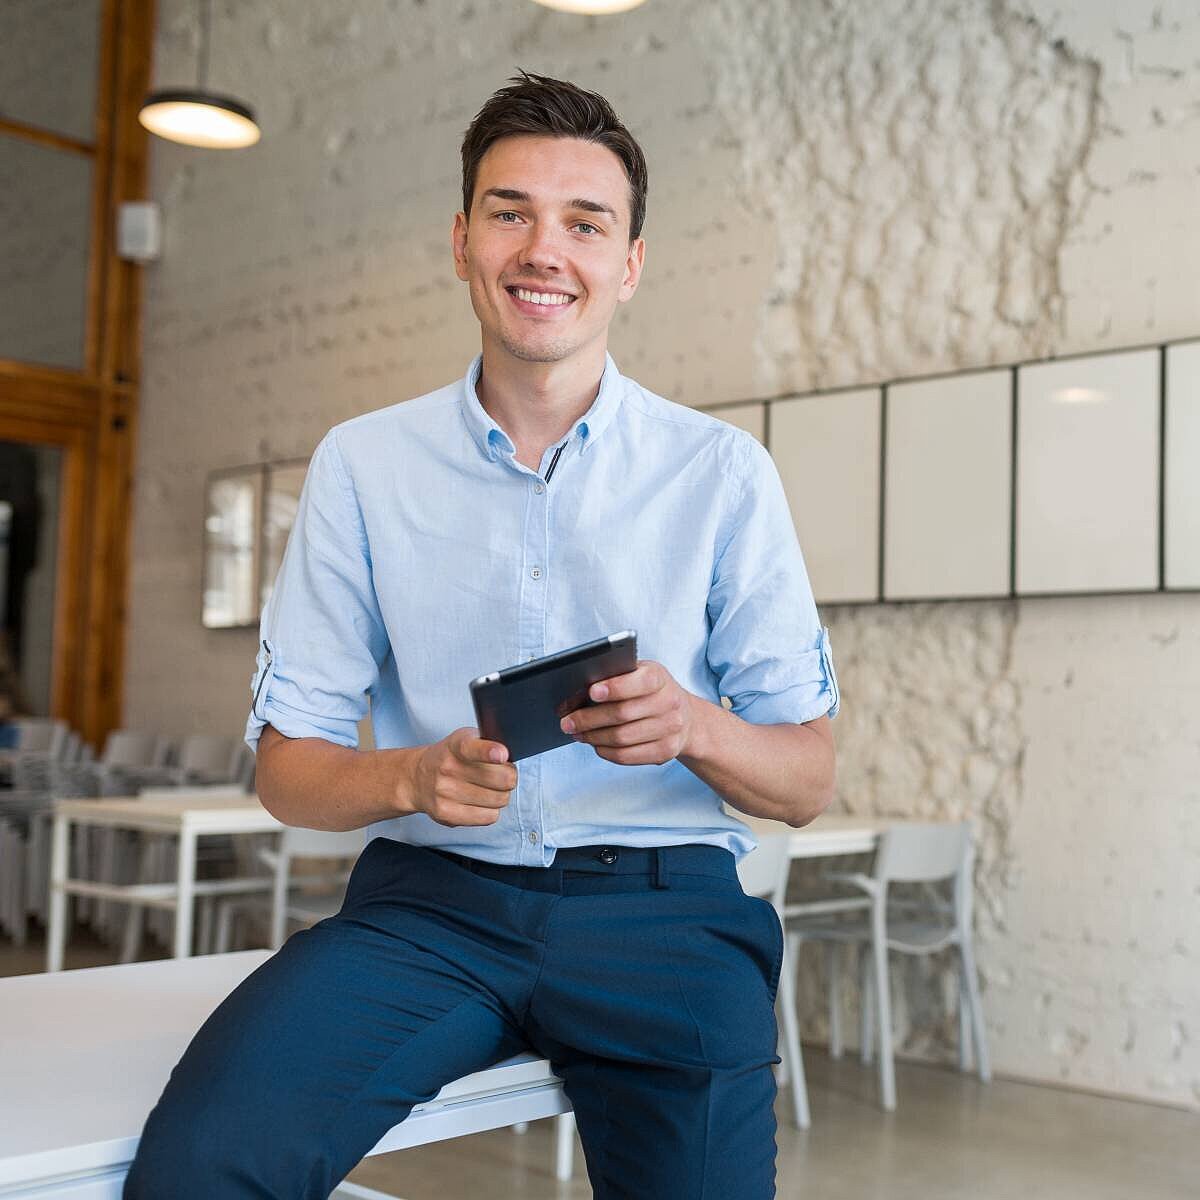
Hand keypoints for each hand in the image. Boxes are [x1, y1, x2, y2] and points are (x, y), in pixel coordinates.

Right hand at [407, 727, 516, 826]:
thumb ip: (487, 744)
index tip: (502, 754)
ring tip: (488, 788)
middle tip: (502, 774)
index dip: (489, 751)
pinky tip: (479, 802)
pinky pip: (489, 817)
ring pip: (499, 800)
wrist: (417, 778)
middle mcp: (447, 768)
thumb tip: (510, 760)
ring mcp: (445, 793)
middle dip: (509, 777)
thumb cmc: (451, 757)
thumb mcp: (465, 739)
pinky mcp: (446, 814)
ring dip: (501, 795)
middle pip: (501, 779)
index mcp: (456, 745)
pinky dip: (491, 810)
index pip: (472, 748)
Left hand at [560, 660, 696, 765]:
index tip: (592, 692)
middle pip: (623, 714)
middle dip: (589, 719)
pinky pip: (628, 756)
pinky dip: (605, 751)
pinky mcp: (666, 752)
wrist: (686, 717)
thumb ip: (612, 679)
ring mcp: (671, 729)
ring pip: (622, 738)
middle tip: (566, 722)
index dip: (615, 687)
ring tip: (577, 733)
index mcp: (659, 678)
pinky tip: (594, 745)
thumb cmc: (649, 692)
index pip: (639, 682)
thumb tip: (574, 697)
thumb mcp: (636, 675)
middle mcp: (670, 703)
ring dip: (593, 737)